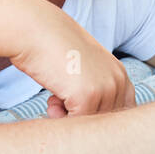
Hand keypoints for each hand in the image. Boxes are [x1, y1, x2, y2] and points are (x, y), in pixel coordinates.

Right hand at [9, 3, 135, 117]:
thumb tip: (91, 121)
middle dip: (81, 116)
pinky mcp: (87, 97)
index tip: (74, 104)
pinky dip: (60, 119)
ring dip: (69, 117)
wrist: (34, 29)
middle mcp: (118, 81)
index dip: (95, 113)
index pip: (120, 110)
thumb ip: (93, 88)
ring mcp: (105, 89)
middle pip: (104, 120)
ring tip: (55, 99)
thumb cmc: (53, 47)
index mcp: (120, 74)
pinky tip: (51, 100)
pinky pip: (76, 123)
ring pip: (90, 123)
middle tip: (60, 102)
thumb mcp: (83, 66)